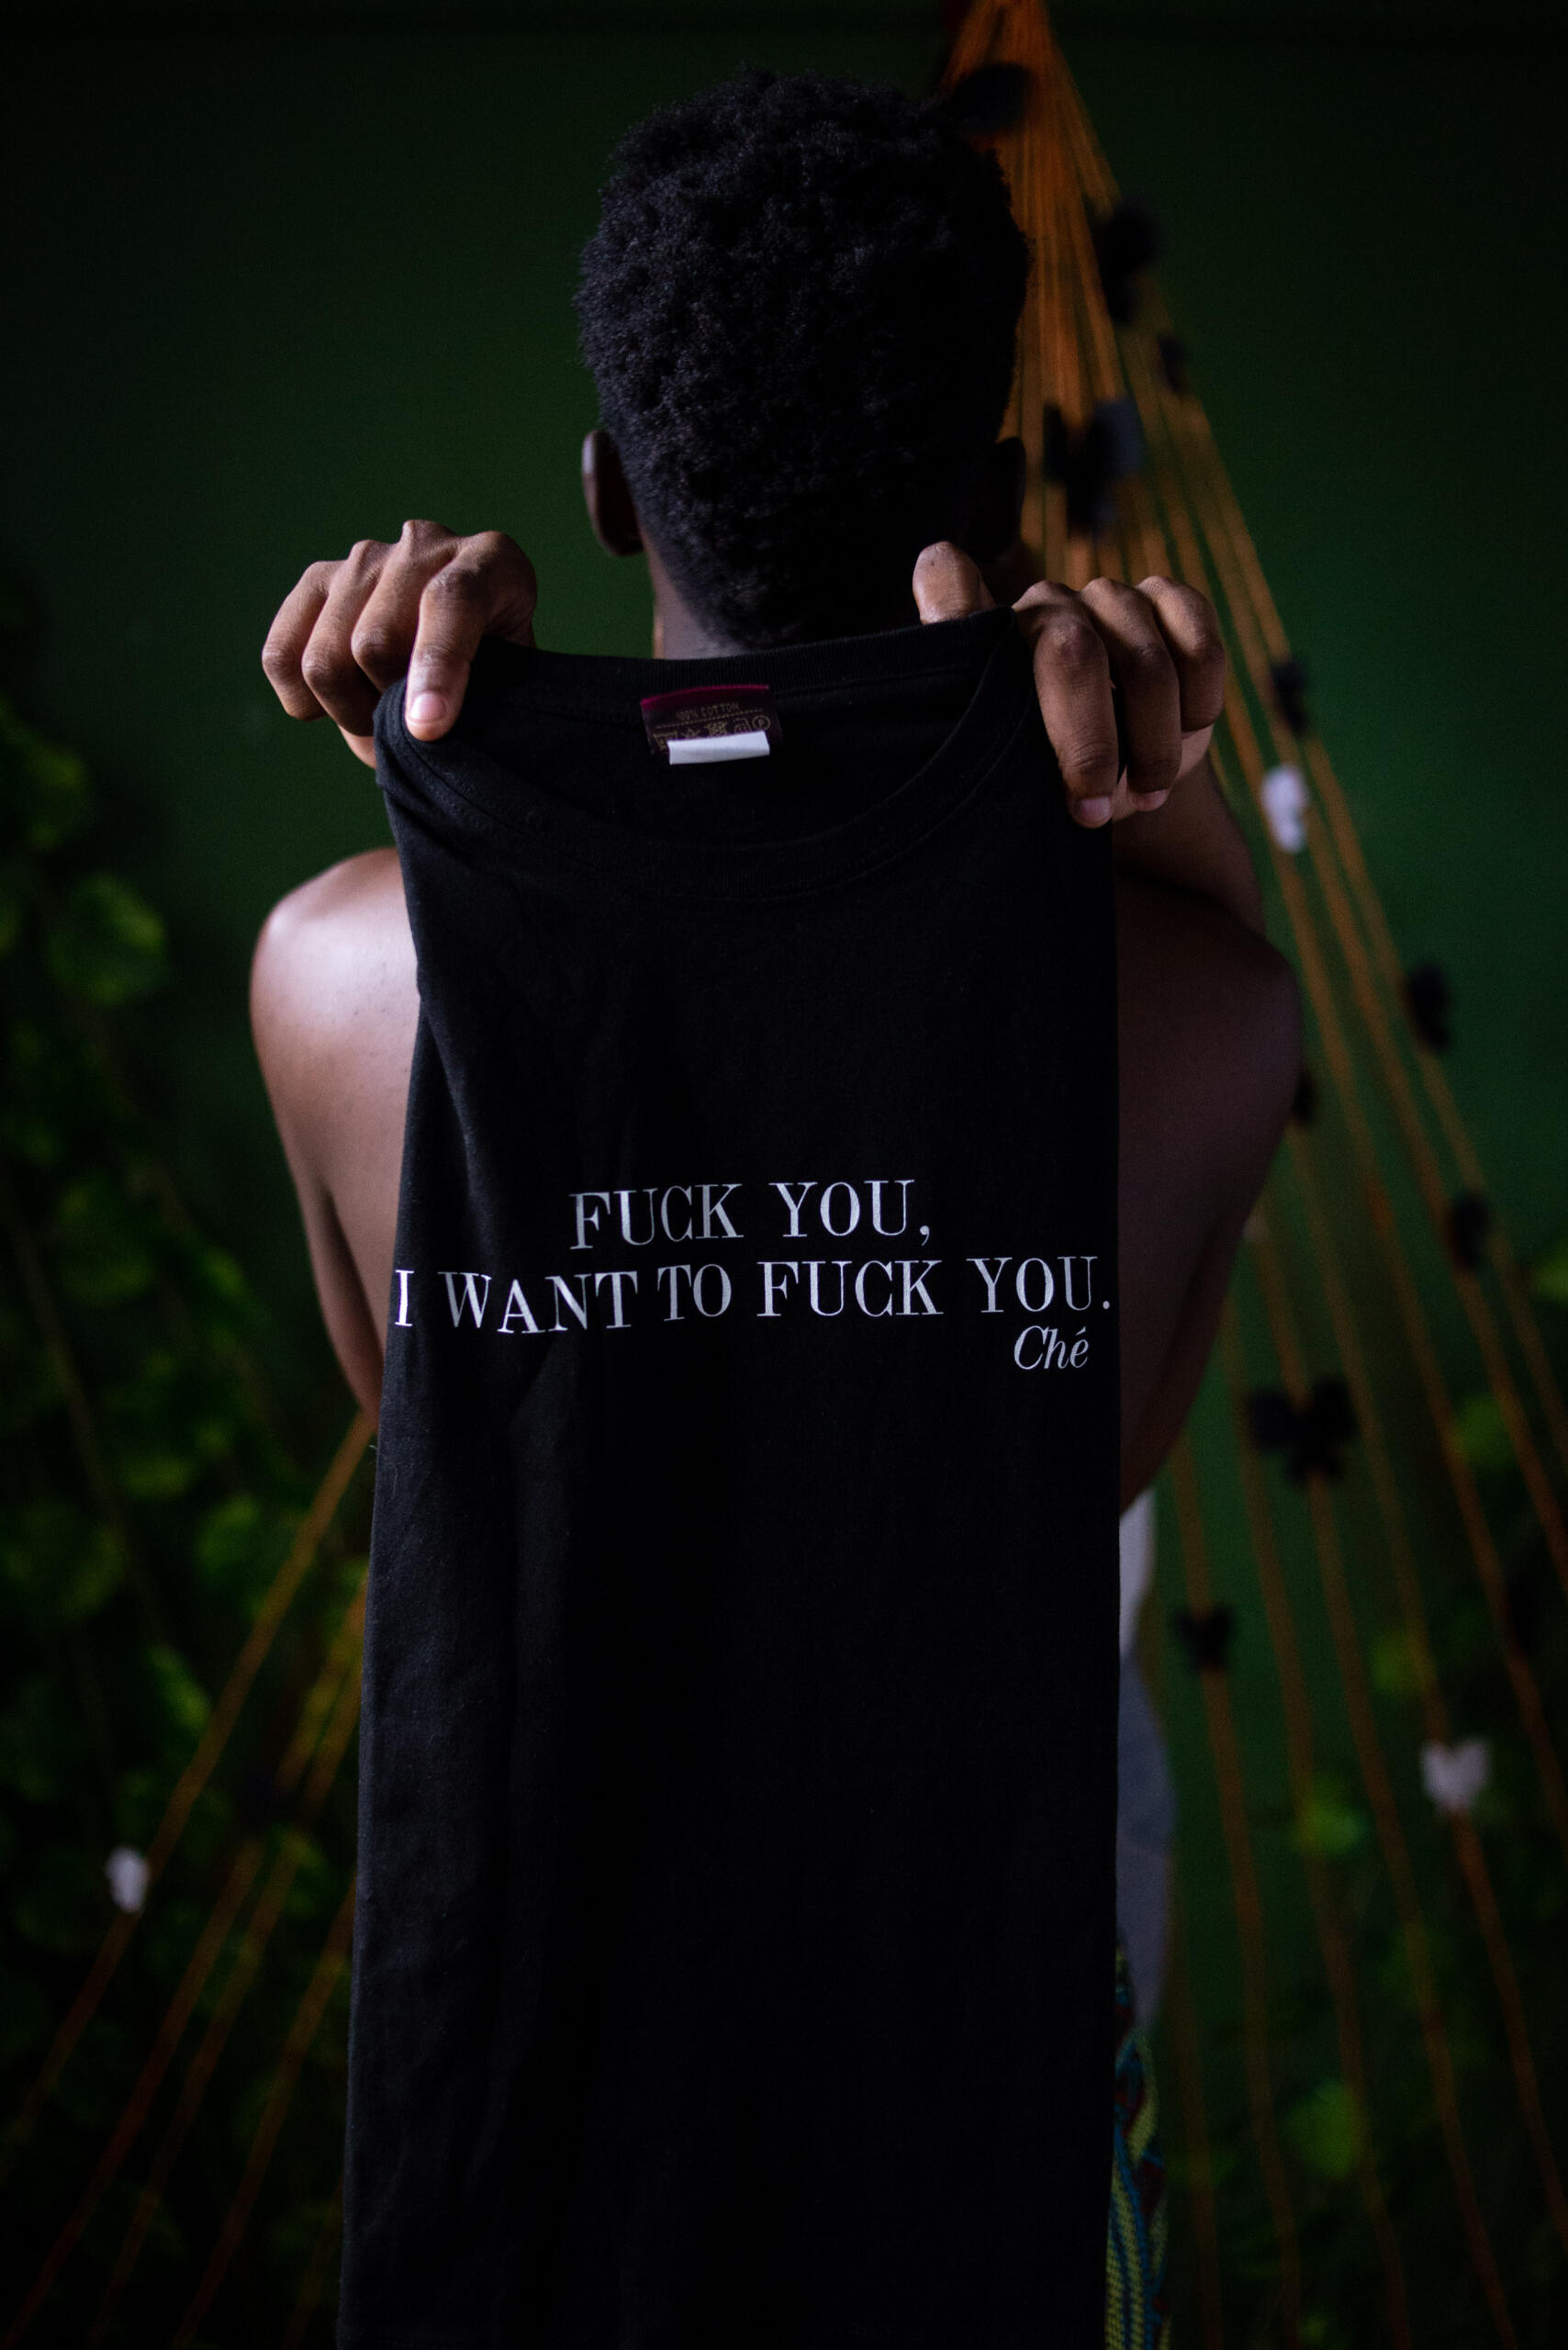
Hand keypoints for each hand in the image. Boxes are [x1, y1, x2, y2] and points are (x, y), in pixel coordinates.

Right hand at [261, 520, 537, 769]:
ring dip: (349, 713)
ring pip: (325, 659)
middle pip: (374, 642)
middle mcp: (424, 546)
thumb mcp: (507, 697)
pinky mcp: (317, 580)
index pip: (451, 601)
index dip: (436, 669)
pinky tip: (334, 707)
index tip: (427, 729)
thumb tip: (414, 727)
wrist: (470, 655)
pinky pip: (281, 655)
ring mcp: (365, 558)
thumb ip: (475, 706)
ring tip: (380, 719)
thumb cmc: (498, 686)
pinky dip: (302, 700)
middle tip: (409, 734)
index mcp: (492, 563)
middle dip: (385, 712)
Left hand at [912, 543, 1223, 828]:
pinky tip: (1188, 736)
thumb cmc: (1047, 778)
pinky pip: (1201, 648)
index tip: (956, 647)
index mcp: (985, 638)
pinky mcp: (1169, 603)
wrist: (1116, 775)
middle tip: (1092, 808)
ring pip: (1148, 664)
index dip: (948, 596)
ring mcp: (1109, 598)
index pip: (945, 581)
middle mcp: (1044, 604)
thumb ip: (984, 751)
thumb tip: (973, 757)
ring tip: (1146, 794)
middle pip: (1073, 654)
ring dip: (1154, 746)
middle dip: (1090, 745)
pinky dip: (1200, 706)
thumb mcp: (1007, 778)